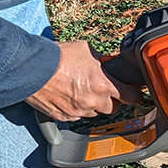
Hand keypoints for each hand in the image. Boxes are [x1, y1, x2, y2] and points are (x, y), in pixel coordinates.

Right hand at [25, 41, 140, 120]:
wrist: (32, 68)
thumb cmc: (57, 57)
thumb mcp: (86, 50)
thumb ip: (101, 60)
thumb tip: (106, 62)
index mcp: (104, 85)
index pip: (131, 97)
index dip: (135, 95)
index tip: (135, 93)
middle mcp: (94, 101)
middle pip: (113, 108)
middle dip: (111, 100)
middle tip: (104, 90)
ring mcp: (79, 111)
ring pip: (94, 113)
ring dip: (93, 105)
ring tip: (82, 91)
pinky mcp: (64, 117)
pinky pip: (77, 116)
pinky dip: (76, 109)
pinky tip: (69, 97)